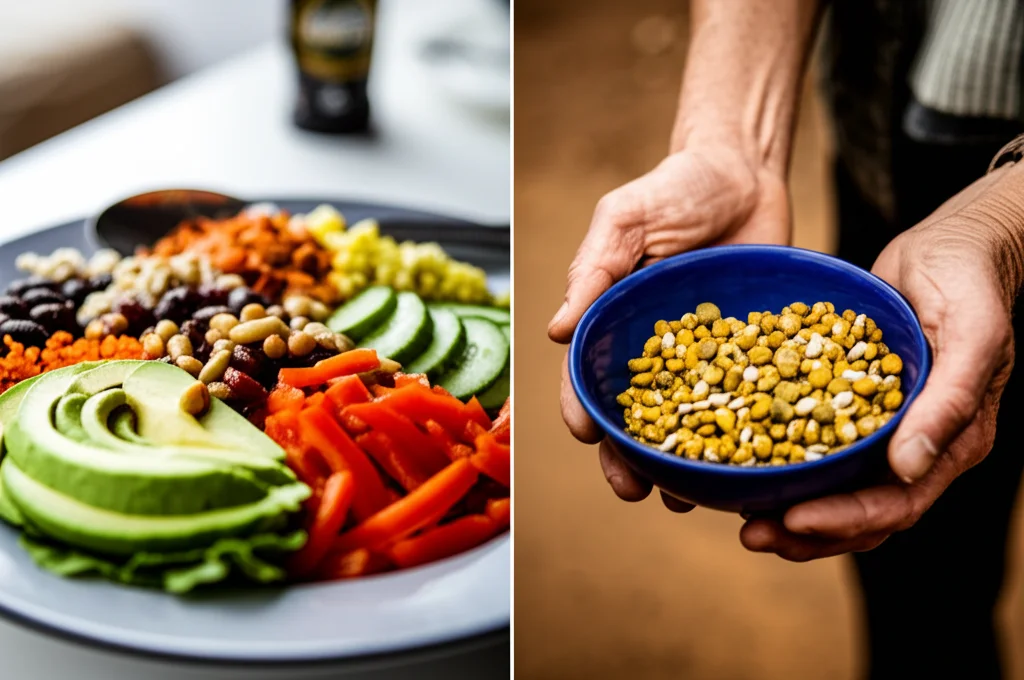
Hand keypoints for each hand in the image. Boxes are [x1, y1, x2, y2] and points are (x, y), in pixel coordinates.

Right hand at [549, 143, 790, 509]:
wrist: (747, 172)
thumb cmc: (676, 186)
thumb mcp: (626, 219)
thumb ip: (593, 269)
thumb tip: (554, 332)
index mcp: (614, 322)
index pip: (589, 375)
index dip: (583, 408)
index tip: (587, 435)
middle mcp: (655, 349)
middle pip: (635, 416)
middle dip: (628, 457)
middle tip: (634, 489)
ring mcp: (705, 356)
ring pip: (689, 423)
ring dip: (682, 465)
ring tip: (687, 497)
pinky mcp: (752, 355)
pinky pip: (746, 402)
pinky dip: (743, 437)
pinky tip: (747, 468)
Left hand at [741, 170, 1023, 559]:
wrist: (952, 245)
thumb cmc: (971, 282)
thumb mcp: (972, 333)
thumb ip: (949, 400)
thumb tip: (909, 468)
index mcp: (951, 442)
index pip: (896, 503)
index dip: (844, 519)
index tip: (793, 518)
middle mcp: (915, 446)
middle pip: (860, 512)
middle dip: (806, 531)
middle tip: (751, 535)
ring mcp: (882, 428)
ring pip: (835, 489)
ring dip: (789, 510)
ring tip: (741, 519)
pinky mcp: (851, 403)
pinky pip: (816, 445)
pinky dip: (784, 462)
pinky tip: (744, 464)